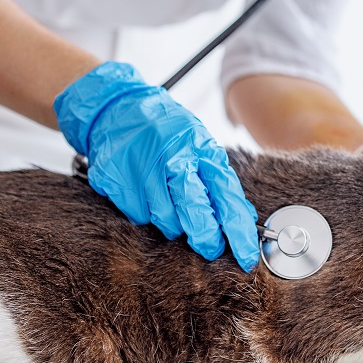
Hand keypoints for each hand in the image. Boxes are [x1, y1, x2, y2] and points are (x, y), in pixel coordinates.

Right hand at [54, 62, 259, 271]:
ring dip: (172, 223)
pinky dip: (143, 212)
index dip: (239, 231)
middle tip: (209, 247)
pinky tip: (144, 192)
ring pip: (164, 221)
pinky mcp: (115, 177)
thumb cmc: (166, 129)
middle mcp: (172, 157)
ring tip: (169, 203)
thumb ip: (217, 178)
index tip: (247, 257)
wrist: (117, 106)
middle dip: (205, 238)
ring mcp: (141, 168)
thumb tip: (242, 215)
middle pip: (194, 213)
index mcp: (201, 149)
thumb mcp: (200, 144)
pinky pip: (136, 215)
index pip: (227, 197)